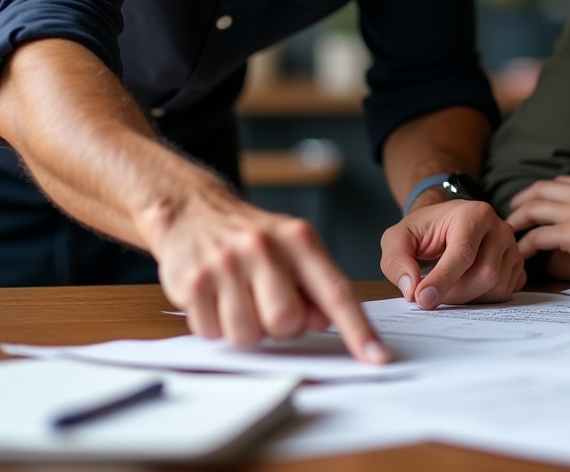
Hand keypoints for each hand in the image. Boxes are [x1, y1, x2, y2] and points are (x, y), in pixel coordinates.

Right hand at [140, 180, 387, 362]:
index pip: (336, 292)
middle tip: (267, 302)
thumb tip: (327, 322)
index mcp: (299, 239)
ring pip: (248, 335)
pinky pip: (212, 333)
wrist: (194, 210)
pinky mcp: (192, 282)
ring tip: (239, 298)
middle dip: (281, 326)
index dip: (358, 330)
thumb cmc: (252, 238)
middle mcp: (264, 247)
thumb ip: (315, 287)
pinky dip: (215, 325)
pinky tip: (214, 298)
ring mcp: (226, 264)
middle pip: (287, 323)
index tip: (377, 358)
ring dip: (246, 328)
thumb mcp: (293, 250)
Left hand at [380, 199, 524, 307]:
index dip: (442, 280)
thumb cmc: (424, 231)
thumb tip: (411, 288)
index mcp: (474, 214)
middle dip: (454, 292)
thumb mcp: (398, 238)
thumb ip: (396, 260)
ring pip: (497, 287)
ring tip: (449, 286)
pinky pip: (506, 293)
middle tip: (431, 293)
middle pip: (485, 274)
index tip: (423, 299)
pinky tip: (467, 287)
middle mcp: (499, 228)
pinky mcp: (518, 265)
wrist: (445, 224)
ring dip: (469, 298)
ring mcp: (512, 247)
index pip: (463, 254)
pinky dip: (484, 298)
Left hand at [506, 173, 569, 281]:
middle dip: (522, 201)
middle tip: (512, 214)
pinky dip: (524, 245)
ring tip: (508, 233)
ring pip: (532, 209)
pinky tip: (519, 254)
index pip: (559, 182)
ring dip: (517, 221)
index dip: (541, 192)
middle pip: (539, 190)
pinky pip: (537, 237)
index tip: (533, 201)